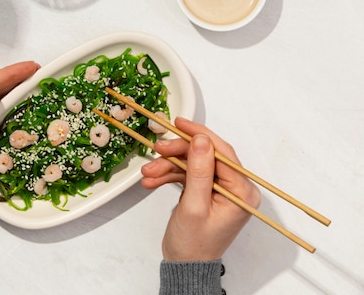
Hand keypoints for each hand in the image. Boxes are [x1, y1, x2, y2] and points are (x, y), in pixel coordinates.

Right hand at [141, 118, 260, 260]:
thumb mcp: (194, 206)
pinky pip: (188, 174)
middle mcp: (235, 188)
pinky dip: (169, 175)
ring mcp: (220, 190)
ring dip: (168, 166)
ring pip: (192, 164)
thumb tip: (201, 140)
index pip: (222, 153)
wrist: (185, 265)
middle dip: (177, 153)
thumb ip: (199, 171)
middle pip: (205, 156)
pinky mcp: (206, 192)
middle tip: (157, 150)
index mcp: (242, 192)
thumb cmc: (193, 245)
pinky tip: (153, 180)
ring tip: (148, 173)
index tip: (179, 124)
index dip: (199, 135)